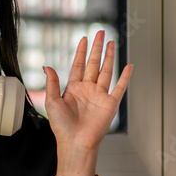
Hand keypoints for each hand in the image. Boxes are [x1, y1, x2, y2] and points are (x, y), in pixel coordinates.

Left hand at [44, 32, 132, 155]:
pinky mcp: (110, 104)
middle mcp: (87, 90)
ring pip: (106, 71)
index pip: (79, 65)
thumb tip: (47, 66)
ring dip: (109, 57)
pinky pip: (119, 87)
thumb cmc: (62, 127)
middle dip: (97, 48)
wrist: (76, 143)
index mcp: (73, 88)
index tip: (84, 38)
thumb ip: (52, 83)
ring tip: (111, 42)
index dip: (81, 51)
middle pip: (94, 64)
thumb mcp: (52, 102)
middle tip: (100, 33)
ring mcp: (100, 96)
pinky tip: (128, 66)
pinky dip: (125, 77)